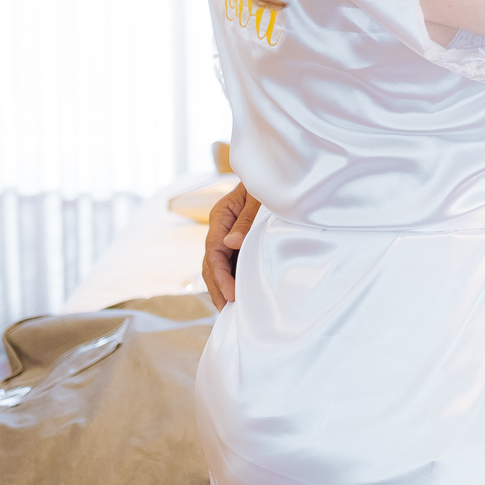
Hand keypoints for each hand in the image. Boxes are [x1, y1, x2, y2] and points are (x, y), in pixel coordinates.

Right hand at [202, 181, 261, 310]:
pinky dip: (232, 279)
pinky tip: (239, 294)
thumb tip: (230, 244)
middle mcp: (219, 227)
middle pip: (211, 263)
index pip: (213, 252)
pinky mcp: (236, 240)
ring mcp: (226, 234)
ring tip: (231, 311)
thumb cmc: (267, 182)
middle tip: (227, 312)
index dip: (221, 276)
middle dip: (217, 288)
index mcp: (220, 216)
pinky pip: (230, 262)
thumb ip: (246, 220)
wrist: (273, 172)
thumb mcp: (258, 198)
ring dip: (223, 287)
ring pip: (218, 266)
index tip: (232, 295)